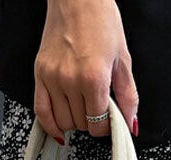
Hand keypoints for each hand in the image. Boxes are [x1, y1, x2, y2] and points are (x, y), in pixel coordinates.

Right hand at [34, 0, 138, 142]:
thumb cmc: (100, 20)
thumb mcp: (123, 59)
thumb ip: (128, 96)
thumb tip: (130, 123)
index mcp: (94, 77)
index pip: (98, 124)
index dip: (106, 127)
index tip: (109, 121)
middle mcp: (71, 80)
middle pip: (81, 124)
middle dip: (91, 122)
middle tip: (97, 108)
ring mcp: (53, 78)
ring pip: (63, 122)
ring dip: (74, 122)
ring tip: (82, 109)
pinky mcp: (40, 74)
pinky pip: (40, 112)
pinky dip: (50, 126)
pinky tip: (59, 129)